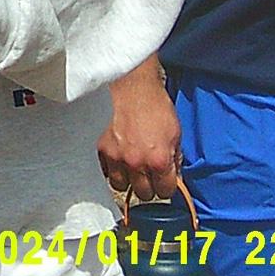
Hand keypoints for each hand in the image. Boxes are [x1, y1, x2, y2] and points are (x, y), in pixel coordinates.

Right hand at [98, 66, 181, 199]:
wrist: (129, 82)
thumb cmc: (153, 103)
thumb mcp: (175, 132)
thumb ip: (174, 158)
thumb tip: (173, 175)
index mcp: (159, 160)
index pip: (165, 192)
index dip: (165, 186)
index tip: (163, 181)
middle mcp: (136, 162)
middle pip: (142, 193)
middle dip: (147, 185)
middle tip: (146, 172)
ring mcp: (115, 156)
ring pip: (120, 185)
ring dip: (126, 178)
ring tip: (129, 166)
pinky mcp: (98, 147)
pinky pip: (103, 169)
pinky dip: (110, 167)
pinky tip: (116, 156)